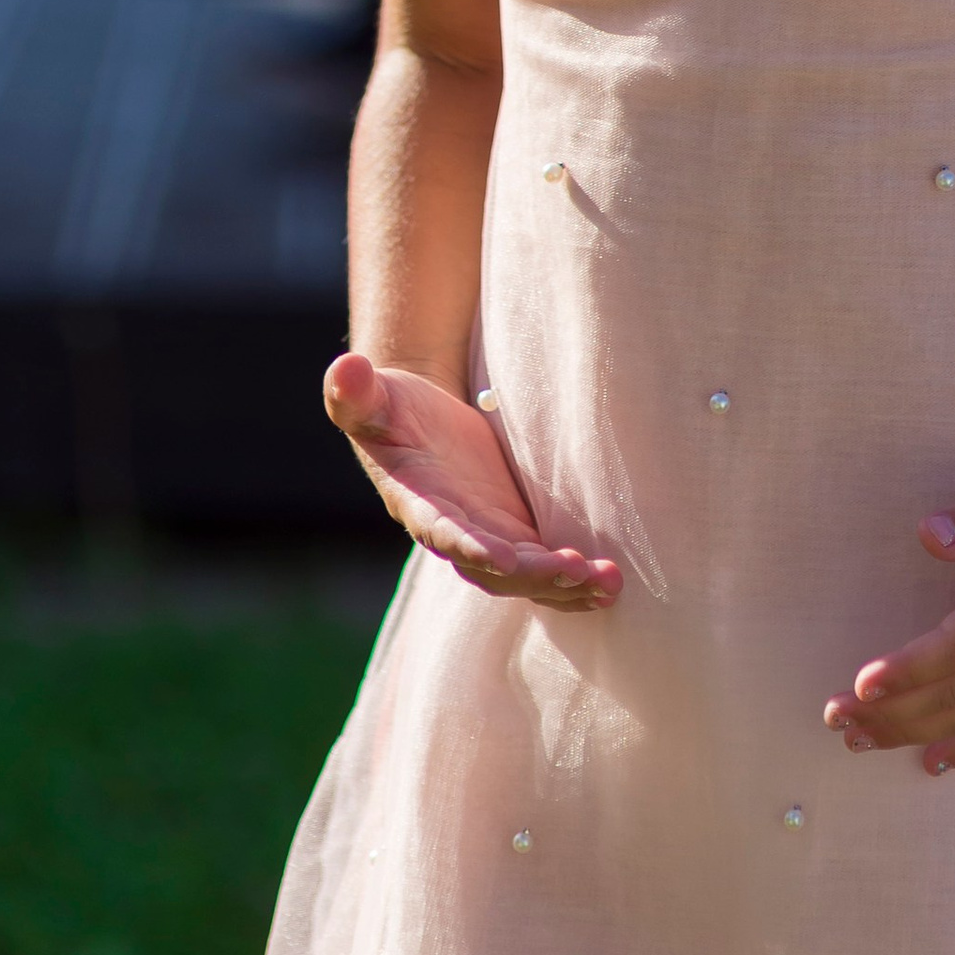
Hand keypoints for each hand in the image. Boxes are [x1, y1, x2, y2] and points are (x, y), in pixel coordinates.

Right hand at [325, 354, 620, 613]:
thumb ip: (357, 394)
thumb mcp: (374, 398)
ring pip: (528, 577)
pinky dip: (575, 582)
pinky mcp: (516, 533)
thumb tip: (344, 368)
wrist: (416, 424)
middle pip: (497, 568)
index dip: (471, 545)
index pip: (444, 531)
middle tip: (576, 570)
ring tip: (609, 584)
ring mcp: (489, 538)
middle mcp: (456, 533)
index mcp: (419, 505)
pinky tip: (610, 585)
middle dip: (536, 574)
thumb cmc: (392, 409)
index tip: (502, 557)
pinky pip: (545, 570)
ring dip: (565, 585)